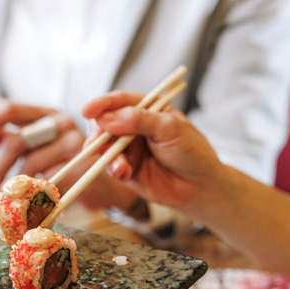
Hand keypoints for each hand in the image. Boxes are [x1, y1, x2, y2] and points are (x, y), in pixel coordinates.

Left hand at [0, 101, 84, 189]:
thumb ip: (13, 139)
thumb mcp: (37, 148)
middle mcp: (61, 122)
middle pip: (17, 140)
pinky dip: (38, 191)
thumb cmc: (65, 165)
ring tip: (17, 196)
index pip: (10, 109)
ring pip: (30, 163)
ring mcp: (73, 142)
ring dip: (17, 183)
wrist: (102, 185)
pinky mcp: (81, 165)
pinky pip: (47, 180)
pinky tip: (40, 197)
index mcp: (46, 113)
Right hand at [82, 91, 226, 209]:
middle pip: (105, 124)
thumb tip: (106, 118)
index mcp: (147, 110)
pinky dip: (114, 169)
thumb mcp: (169, 128)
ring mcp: (129, 150)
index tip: (88, 110)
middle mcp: (134, 128)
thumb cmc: (192, 152)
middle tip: (99, 141)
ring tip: (120, 163)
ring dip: (106, 154)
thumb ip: (138, 121)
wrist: (201, 186)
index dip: (102, 104)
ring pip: (104, 147)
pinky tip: (124, 172)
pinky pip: (111, 167)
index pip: (119, 101)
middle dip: (99, 133)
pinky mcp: (127, 171)